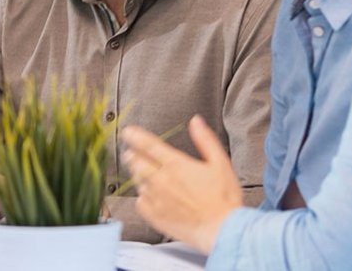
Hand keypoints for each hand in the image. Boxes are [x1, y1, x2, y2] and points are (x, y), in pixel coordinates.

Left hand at [121, 116, 242, 253]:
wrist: (221, 230)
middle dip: (132, 155)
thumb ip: (205, 140)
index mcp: (176, 165)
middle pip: (136, 162)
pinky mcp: (154, 216)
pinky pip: (139, 202)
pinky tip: (150, 195)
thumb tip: (195, 121)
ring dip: (138, 175)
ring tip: (145, 174)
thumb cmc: (224, 198)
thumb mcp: (220, 163)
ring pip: (137, 181)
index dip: (135, 136)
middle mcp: (161, 180)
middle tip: (133, 153)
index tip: (128, 132)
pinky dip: (142, 196)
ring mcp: (155, 199)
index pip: (148, 145)